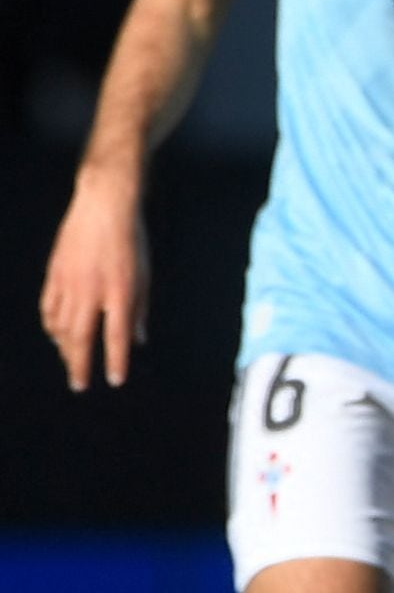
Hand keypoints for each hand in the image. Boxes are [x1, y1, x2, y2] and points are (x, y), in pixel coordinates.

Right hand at [38, 178, 146, 391]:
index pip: (117, 336)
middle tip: (79, 385)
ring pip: (61, 326)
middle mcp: (91, 291)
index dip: (117, 360)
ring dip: (65, 348)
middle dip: (79, 364)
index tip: (116, 380)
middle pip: (81, 337)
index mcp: (120, 292)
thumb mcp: (144, 276)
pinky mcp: (54, 274)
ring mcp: (69, 283)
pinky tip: (55, 336)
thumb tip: (138, 340)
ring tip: (70, 364)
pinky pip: (49, 308)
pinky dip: (51, 326)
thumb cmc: (131, 242)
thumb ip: (140, 310)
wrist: (103, 207)